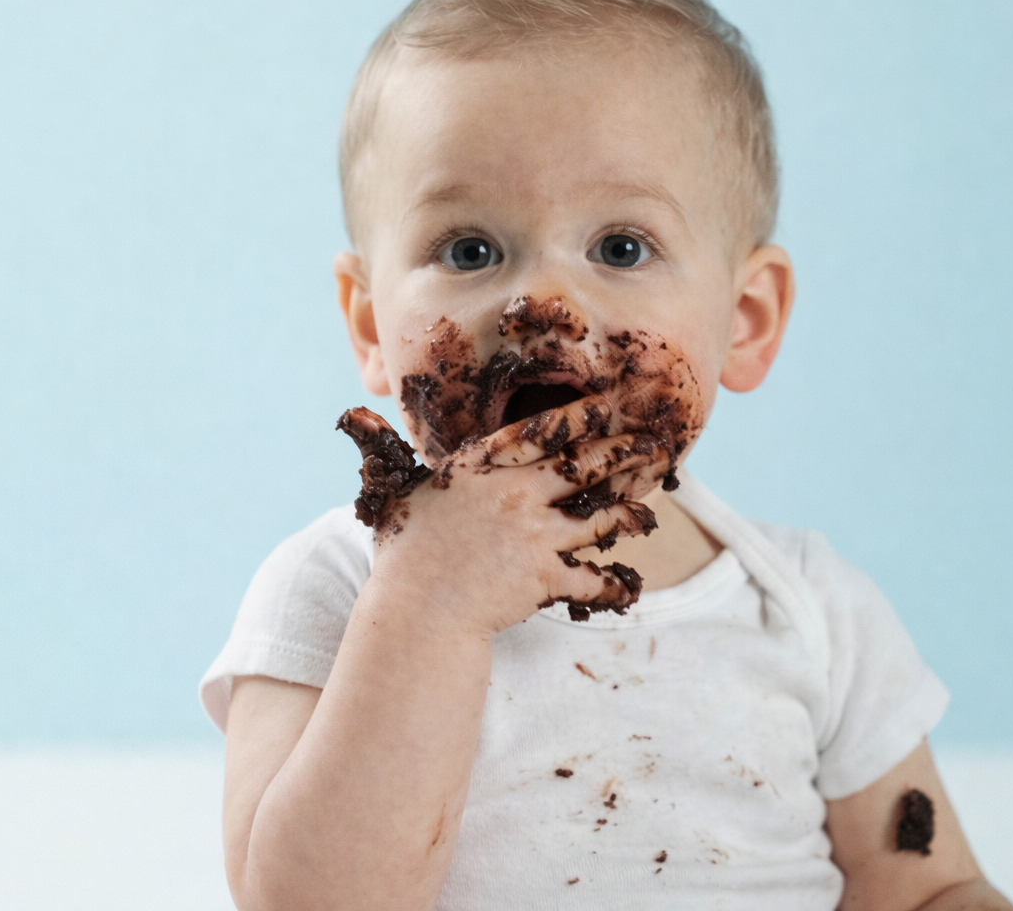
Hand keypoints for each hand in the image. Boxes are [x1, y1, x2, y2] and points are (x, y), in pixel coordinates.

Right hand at [345, 395, 674, 636]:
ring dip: (634, 505)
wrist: (415, 610)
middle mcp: (516, 493)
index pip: (542, 431)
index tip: (611, 402)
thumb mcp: (394, 490)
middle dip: (626, 449)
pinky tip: (630, 585)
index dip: (581, 415)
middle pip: (586, 463)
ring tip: (656, 497)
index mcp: (483, 467)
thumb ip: (385, 449)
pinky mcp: (545, 577)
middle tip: (660, 440)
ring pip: (601, 513)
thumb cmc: (401, 552)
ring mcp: (535, 535)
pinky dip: (612, 584)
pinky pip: (591, 577)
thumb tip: (353, 413)